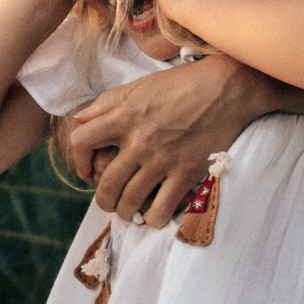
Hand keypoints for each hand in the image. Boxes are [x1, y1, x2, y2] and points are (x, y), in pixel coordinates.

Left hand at [65, 52, 272, 226]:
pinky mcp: (186, 172)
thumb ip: (107, 103)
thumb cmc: (180, 84)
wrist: (225, 89)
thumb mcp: (138, 86)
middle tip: (109, 202)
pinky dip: (154, 218)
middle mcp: (139, 141)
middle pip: (106, 183)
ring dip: (124, 212)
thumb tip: (79, 119)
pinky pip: (161, 208)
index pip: (81, 142)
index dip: (78, 160)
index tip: (87, 170)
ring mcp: (162, 159)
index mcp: (123, 116)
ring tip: (128, 212)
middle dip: (103, 199)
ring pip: (130, 200)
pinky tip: (154, 215)